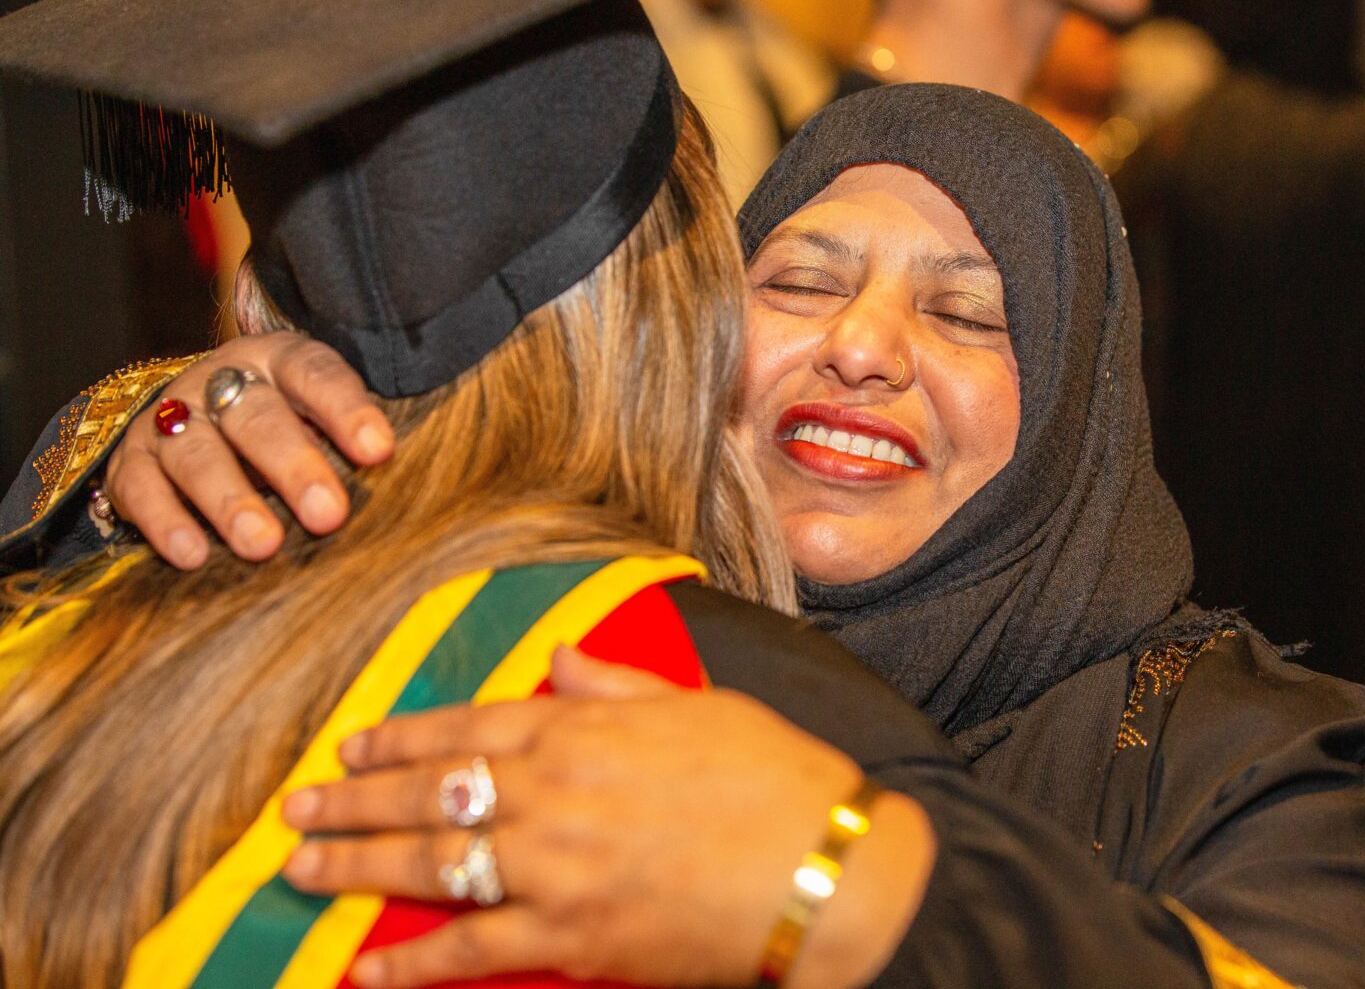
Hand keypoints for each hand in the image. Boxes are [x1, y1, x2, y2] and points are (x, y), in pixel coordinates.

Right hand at [105, 333, 390, 567]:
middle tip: (328, 514)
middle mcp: (219, 382)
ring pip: (196, 453)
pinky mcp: (130, 461)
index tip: (378, 451)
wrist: (193, 417)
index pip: (316, 374)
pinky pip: (141, 489)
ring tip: (263, 545)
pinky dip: (165, 521)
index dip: (346, 410)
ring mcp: (170, 418)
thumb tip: (410, 492)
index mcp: (279, 360)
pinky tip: (192, 554)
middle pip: (257, 417)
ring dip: (230, 500)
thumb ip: (353, 443)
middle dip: (294, 466)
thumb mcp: (320, 417)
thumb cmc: (286, 424)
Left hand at [281, 647, 935, 988]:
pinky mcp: (568, 938)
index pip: (465, 727)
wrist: (821, 869)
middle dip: (352, 802)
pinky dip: (406, 962)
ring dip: (355, 867)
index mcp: (582, 728)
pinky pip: (467, 949)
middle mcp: (551, 792)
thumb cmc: (772, 779)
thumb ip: (615, 681)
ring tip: (300, 870)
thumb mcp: (698, 705)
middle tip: (295, 810)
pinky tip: (360, 968)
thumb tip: (557, 654)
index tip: (351, 745)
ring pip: (428, 863)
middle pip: (428, 793)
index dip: (399, 738)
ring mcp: (552, 868)